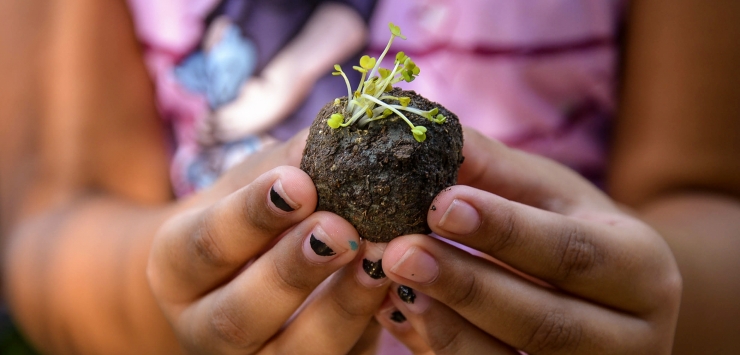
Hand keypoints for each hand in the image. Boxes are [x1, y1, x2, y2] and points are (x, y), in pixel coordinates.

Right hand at [147, 134, 390, 353]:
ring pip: (289, 354)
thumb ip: (294, 160)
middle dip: (292, 271)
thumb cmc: (250, 218)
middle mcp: (203, 325)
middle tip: (342, 231)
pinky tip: (395, 295)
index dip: (252, 215)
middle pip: (238, 313)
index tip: (299, 183)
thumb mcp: (257, 184)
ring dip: (338, 309)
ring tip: (378, 263)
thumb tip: (351, 125)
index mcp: (177, 268)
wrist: (236, 277)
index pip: (205, 245)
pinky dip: (365, 333)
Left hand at [375, 128, 681, 353]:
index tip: (440, 204)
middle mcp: (633, 337)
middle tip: (399, 252)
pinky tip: (402, 316)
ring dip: (447, 330)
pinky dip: (442, 350)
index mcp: (643, 269)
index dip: (505, 231)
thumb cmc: (571, 230)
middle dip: (466, 287)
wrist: (609, 296)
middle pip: (546, 323)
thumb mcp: (546, 193)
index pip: (572, 252)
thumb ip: (491, 168)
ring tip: (394, 287)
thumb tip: (423, 132)